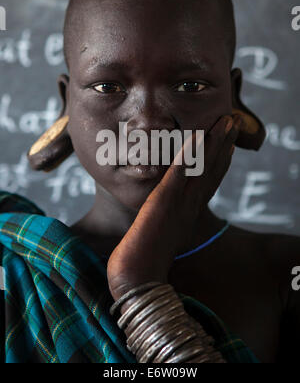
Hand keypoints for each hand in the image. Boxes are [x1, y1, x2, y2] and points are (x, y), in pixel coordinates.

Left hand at [107, 114, 242, 301]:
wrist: (137, 278)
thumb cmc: (144, 258)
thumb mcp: (159, 233)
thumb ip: (164, 219)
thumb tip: (161, 212)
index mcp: (189, 212)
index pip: (209, 182)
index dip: (220, 161)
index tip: (228, 144)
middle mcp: (190, 206)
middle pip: (212, 170)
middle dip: (224, 145)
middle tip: (233, 123)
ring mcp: (179, 203)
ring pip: (202, 168)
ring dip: (214, 143)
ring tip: (226, 121)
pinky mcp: (163, 202)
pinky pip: (178, 174)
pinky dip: (188, 155)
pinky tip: (197, 137)